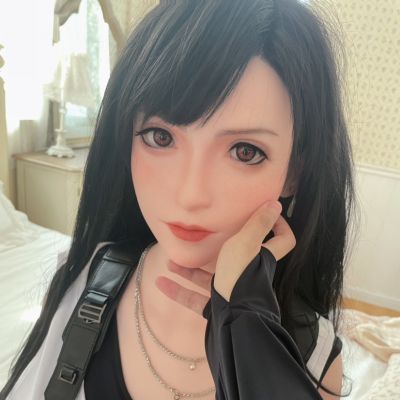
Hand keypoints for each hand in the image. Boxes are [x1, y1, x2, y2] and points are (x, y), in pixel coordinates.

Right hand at [155, 200, 295, 314]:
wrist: (232, 321)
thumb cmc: (240, 278)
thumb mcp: (246, 244)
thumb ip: (258, 225)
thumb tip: (275, 203)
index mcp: (260, 258)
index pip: (282, 241)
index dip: (279, 226)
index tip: (267, 213)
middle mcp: (247, 275)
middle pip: (235, 258)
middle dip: (216, 248)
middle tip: (203, 238)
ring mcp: (231, 293)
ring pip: (208, 278)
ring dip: (189, 271)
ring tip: (172, 261)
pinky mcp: (216, 309)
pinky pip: (194, 298)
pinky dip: (178, 290)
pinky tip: (161, 282)